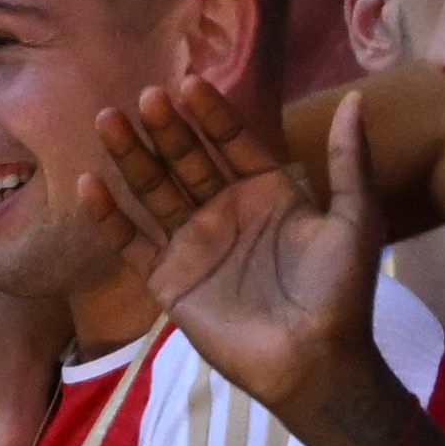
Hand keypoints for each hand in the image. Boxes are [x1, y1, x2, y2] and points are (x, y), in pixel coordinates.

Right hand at [82, 77, 384, 417]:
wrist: (315, 362)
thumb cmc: (340, 292)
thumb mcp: (355, 220)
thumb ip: (349, 161)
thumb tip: (356, 98)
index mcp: (267, 192)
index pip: (232, 142)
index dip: (211, 114)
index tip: (190, 83)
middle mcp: (224, 210)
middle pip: (185, 159)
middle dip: (166, 129)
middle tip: (147, 97)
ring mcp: (192, 243)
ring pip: (153, 190)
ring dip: (130, 156)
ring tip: (108, 119)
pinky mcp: (167, 278)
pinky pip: (130, 241)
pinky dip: (108, 215)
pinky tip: (88, 183)